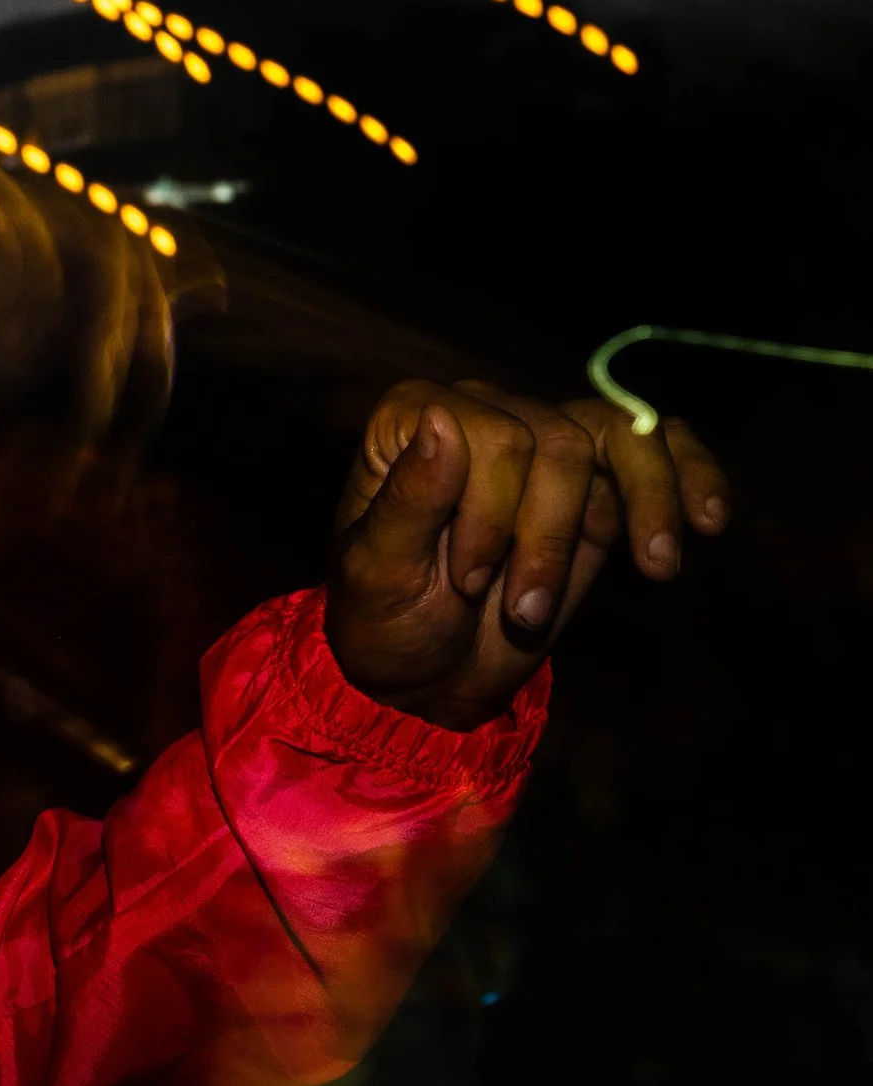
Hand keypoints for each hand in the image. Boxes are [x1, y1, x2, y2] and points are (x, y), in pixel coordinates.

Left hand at [324, 380, 728, 728]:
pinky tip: (708, 518)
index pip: (494, 436)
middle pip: (559, 442)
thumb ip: (409, 498)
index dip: (493, 514)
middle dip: (550, 536)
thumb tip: (441, 419)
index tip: (467, 581)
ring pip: (618, 434)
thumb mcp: (376, 571)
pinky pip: (659, 447)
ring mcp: (545, 444)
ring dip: (645, 502)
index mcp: (416, 421)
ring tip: (658, 567)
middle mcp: (483, 414)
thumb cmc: (385, 618)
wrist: (426, 671)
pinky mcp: (595, 483)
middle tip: (522, 611)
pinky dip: (692, 475)